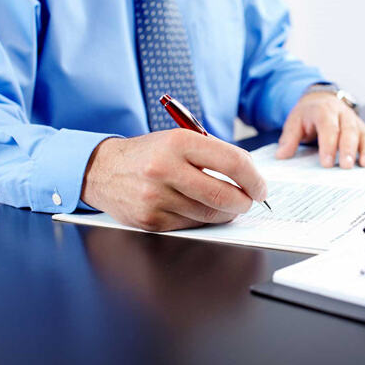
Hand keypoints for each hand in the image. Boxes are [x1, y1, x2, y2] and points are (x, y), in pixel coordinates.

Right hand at [81, 130, 267, 231]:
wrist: (103, 170)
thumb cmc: (150, 153)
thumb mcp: (180, 139)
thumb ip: (215, 153)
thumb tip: (251, 176)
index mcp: (179, 142)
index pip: (233, 162)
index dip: (254, 179)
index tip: (260, 187)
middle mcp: (165, 168)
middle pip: (224, 194)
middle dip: (245, 201)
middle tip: (249, 201)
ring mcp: (156, 196)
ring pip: (210, 214)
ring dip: (227, 213)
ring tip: (228, 205)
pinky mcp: (150, 219)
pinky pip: (191, 225)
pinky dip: (203, 220)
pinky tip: (202, 210)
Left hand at [275, 92, 364, 167]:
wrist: (321, 99)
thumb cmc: (308, 113)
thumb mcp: (294, 122)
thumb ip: (289, 139)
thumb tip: (282, 156)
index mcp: (323, 111)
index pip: (328, 128)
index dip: (328, 146)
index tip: (327, 162)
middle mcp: (342, 114)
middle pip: (348, 131)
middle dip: (348, 150)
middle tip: (347, 166)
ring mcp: (355, 121)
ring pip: (364, 134)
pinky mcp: (363, 128)